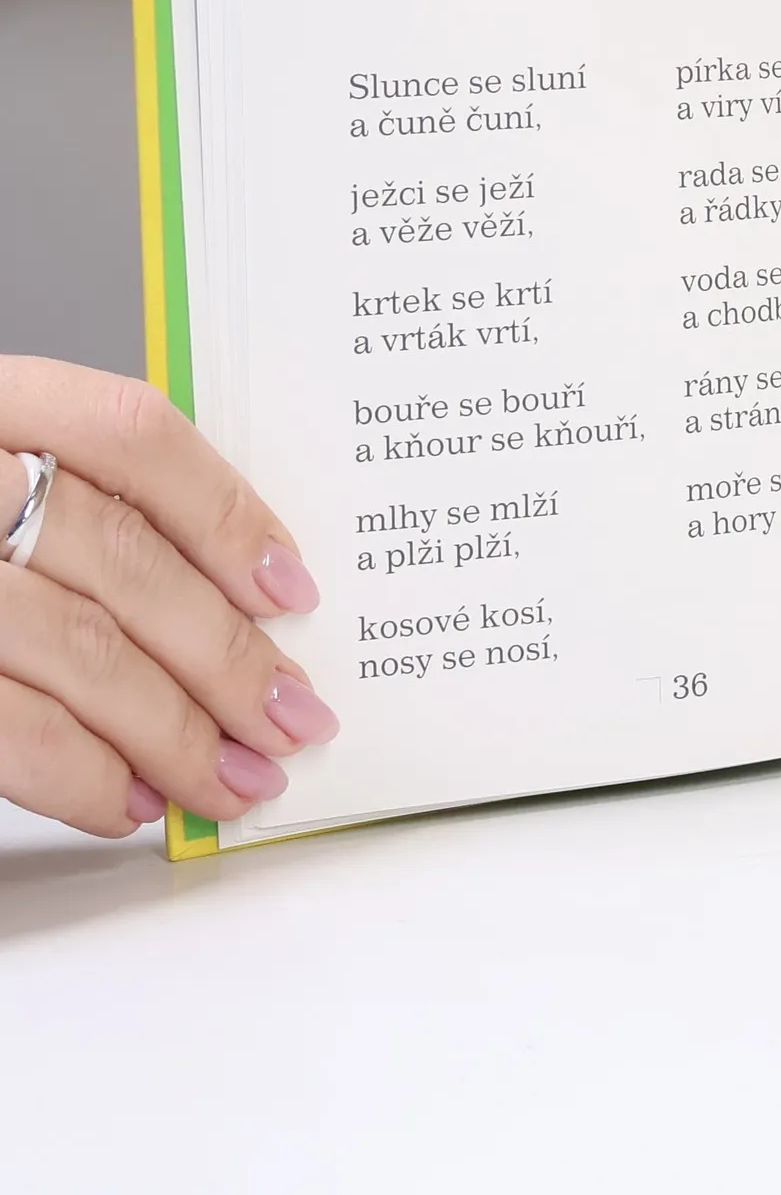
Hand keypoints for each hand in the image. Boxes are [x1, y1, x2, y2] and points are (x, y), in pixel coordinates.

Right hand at [0, 358, 335, 838]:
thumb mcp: (2, 477)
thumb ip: (82, 504)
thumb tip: (242, 595)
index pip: (132, 433)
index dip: (227, 511)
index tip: (295, 588)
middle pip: (121, 559)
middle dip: (227, 655)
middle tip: (296, 717)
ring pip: (78, 649)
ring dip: (177, 732)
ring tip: (238, 780)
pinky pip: (8, 728)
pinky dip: (83, 775)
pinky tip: (132, 802)